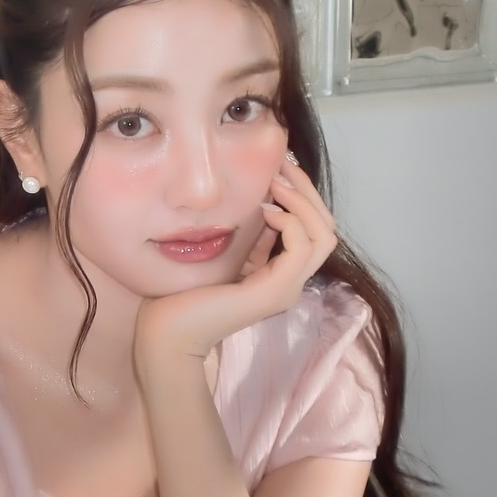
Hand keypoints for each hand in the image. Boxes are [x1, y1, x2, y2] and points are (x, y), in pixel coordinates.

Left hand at [135, 157, 338, 362]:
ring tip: (276, 183)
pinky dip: (290, 221)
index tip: (280, 169)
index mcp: (282, 275)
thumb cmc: (189, 292)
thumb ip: (255, 237)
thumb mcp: (232, 255)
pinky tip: (266, 209)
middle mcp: (292, 283)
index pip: (316, 230)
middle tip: (283, 167)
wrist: (169, 330)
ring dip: (302, 202)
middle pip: (327, 230)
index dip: (304, 195)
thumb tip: (269, 203)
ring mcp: (287, 289)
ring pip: (324, 236)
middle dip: (308, 192)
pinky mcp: (275, 291)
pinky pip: (301, 247)